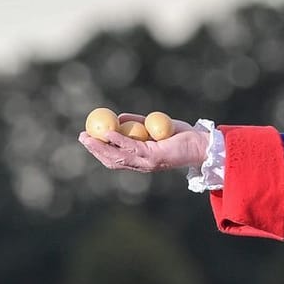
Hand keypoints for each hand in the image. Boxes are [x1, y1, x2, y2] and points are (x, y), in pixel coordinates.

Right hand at [78, 115, 208, 172]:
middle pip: (111, 160)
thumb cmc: (180, 135)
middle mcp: (141, 164)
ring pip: (117, 156)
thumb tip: (119, 118)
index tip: (88, 138)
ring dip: (100, 147)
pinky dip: (117, 140)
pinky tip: (108, 133)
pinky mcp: (153, 157)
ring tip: (88, 137)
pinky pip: (131, 148)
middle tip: (82, 137)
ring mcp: (146, 162)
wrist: (200, 144)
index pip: (114, 158)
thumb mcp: (154, 127)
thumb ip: (137, 124)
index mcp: (140, 160)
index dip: (99, 150)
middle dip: (94, 149)